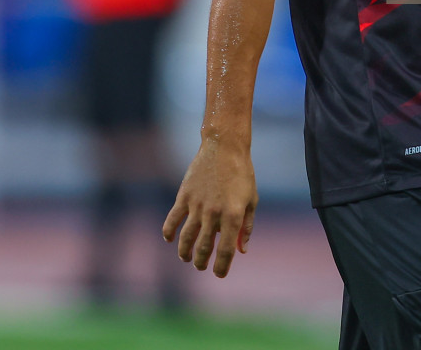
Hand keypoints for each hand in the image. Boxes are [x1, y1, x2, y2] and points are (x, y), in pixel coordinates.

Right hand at [162, 136, 257, 276]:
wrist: (224, 147)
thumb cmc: (242, 174)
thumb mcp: (251, 200)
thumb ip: (246, 227)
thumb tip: (242, 250)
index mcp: (234, 215)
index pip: (226, 251)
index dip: (222, 267)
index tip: (219, 274)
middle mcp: (214, 214)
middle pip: (203, 248)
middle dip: (201, 262)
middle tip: (200, 265)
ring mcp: (197, 205)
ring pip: (186, 238)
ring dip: (184, 252)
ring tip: (186, 258)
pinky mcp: (184, 196)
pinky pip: (172, 220)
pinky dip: (168, 232)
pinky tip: (169, 239)